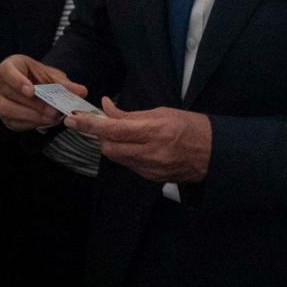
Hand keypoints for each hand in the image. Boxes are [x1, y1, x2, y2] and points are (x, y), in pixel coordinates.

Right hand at [0, 54, 86, 131]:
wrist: (36, 87)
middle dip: (32, 104)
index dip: (17, 80)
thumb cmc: (41, 77)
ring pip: (8, 110)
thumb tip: (81, 92)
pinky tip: (46, 122)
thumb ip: (65, 84)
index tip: (31, 90)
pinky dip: (30, 123)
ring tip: (52, 118)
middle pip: (9, 94)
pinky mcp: (4, 117)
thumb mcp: (53, 76)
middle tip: (52, 111)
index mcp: (9, 67)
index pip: (6, 71)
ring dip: (31, 116)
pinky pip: (13, 122)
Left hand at [65, 97, 210, 183]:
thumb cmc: (191, 126)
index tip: (73, 119)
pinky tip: (137, 145)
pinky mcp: (151, 178)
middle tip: (105, 124)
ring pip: (117, 157)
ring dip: (112, 145)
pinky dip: (126, 153)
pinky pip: (129, 164)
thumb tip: (107, 108)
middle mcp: (151, 153)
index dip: (90, 125)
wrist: (214, 154)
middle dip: (101, 136)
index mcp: (156, 131)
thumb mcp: (163, 112)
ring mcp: (150, 169)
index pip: (114, 130)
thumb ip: (132, 114)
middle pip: (109, 148)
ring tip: (124, 133)